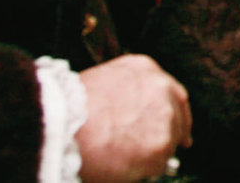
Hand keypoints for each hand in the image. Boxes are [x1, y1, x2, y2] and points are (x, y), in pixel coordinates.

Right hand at [76, 55, 191, 182]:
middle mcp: (160, 87)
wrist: (60, 125)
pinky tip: (124, 167)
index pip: (172, 92)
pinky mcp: (160, 145)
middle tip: (165, 151)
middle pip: (177, 115)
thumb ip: (126, 93)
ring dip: (154, 154)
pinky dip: (146, 171)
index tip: (178, 128)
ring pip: (169, 142)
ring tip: (126, 159)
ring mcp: (164, 116)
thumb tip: (135, 117)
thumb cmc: (69, 109)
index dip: (175, 112)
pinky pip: (158, 165)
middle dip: (173, 134)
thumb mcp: (102, 83)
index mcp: (144, 68)